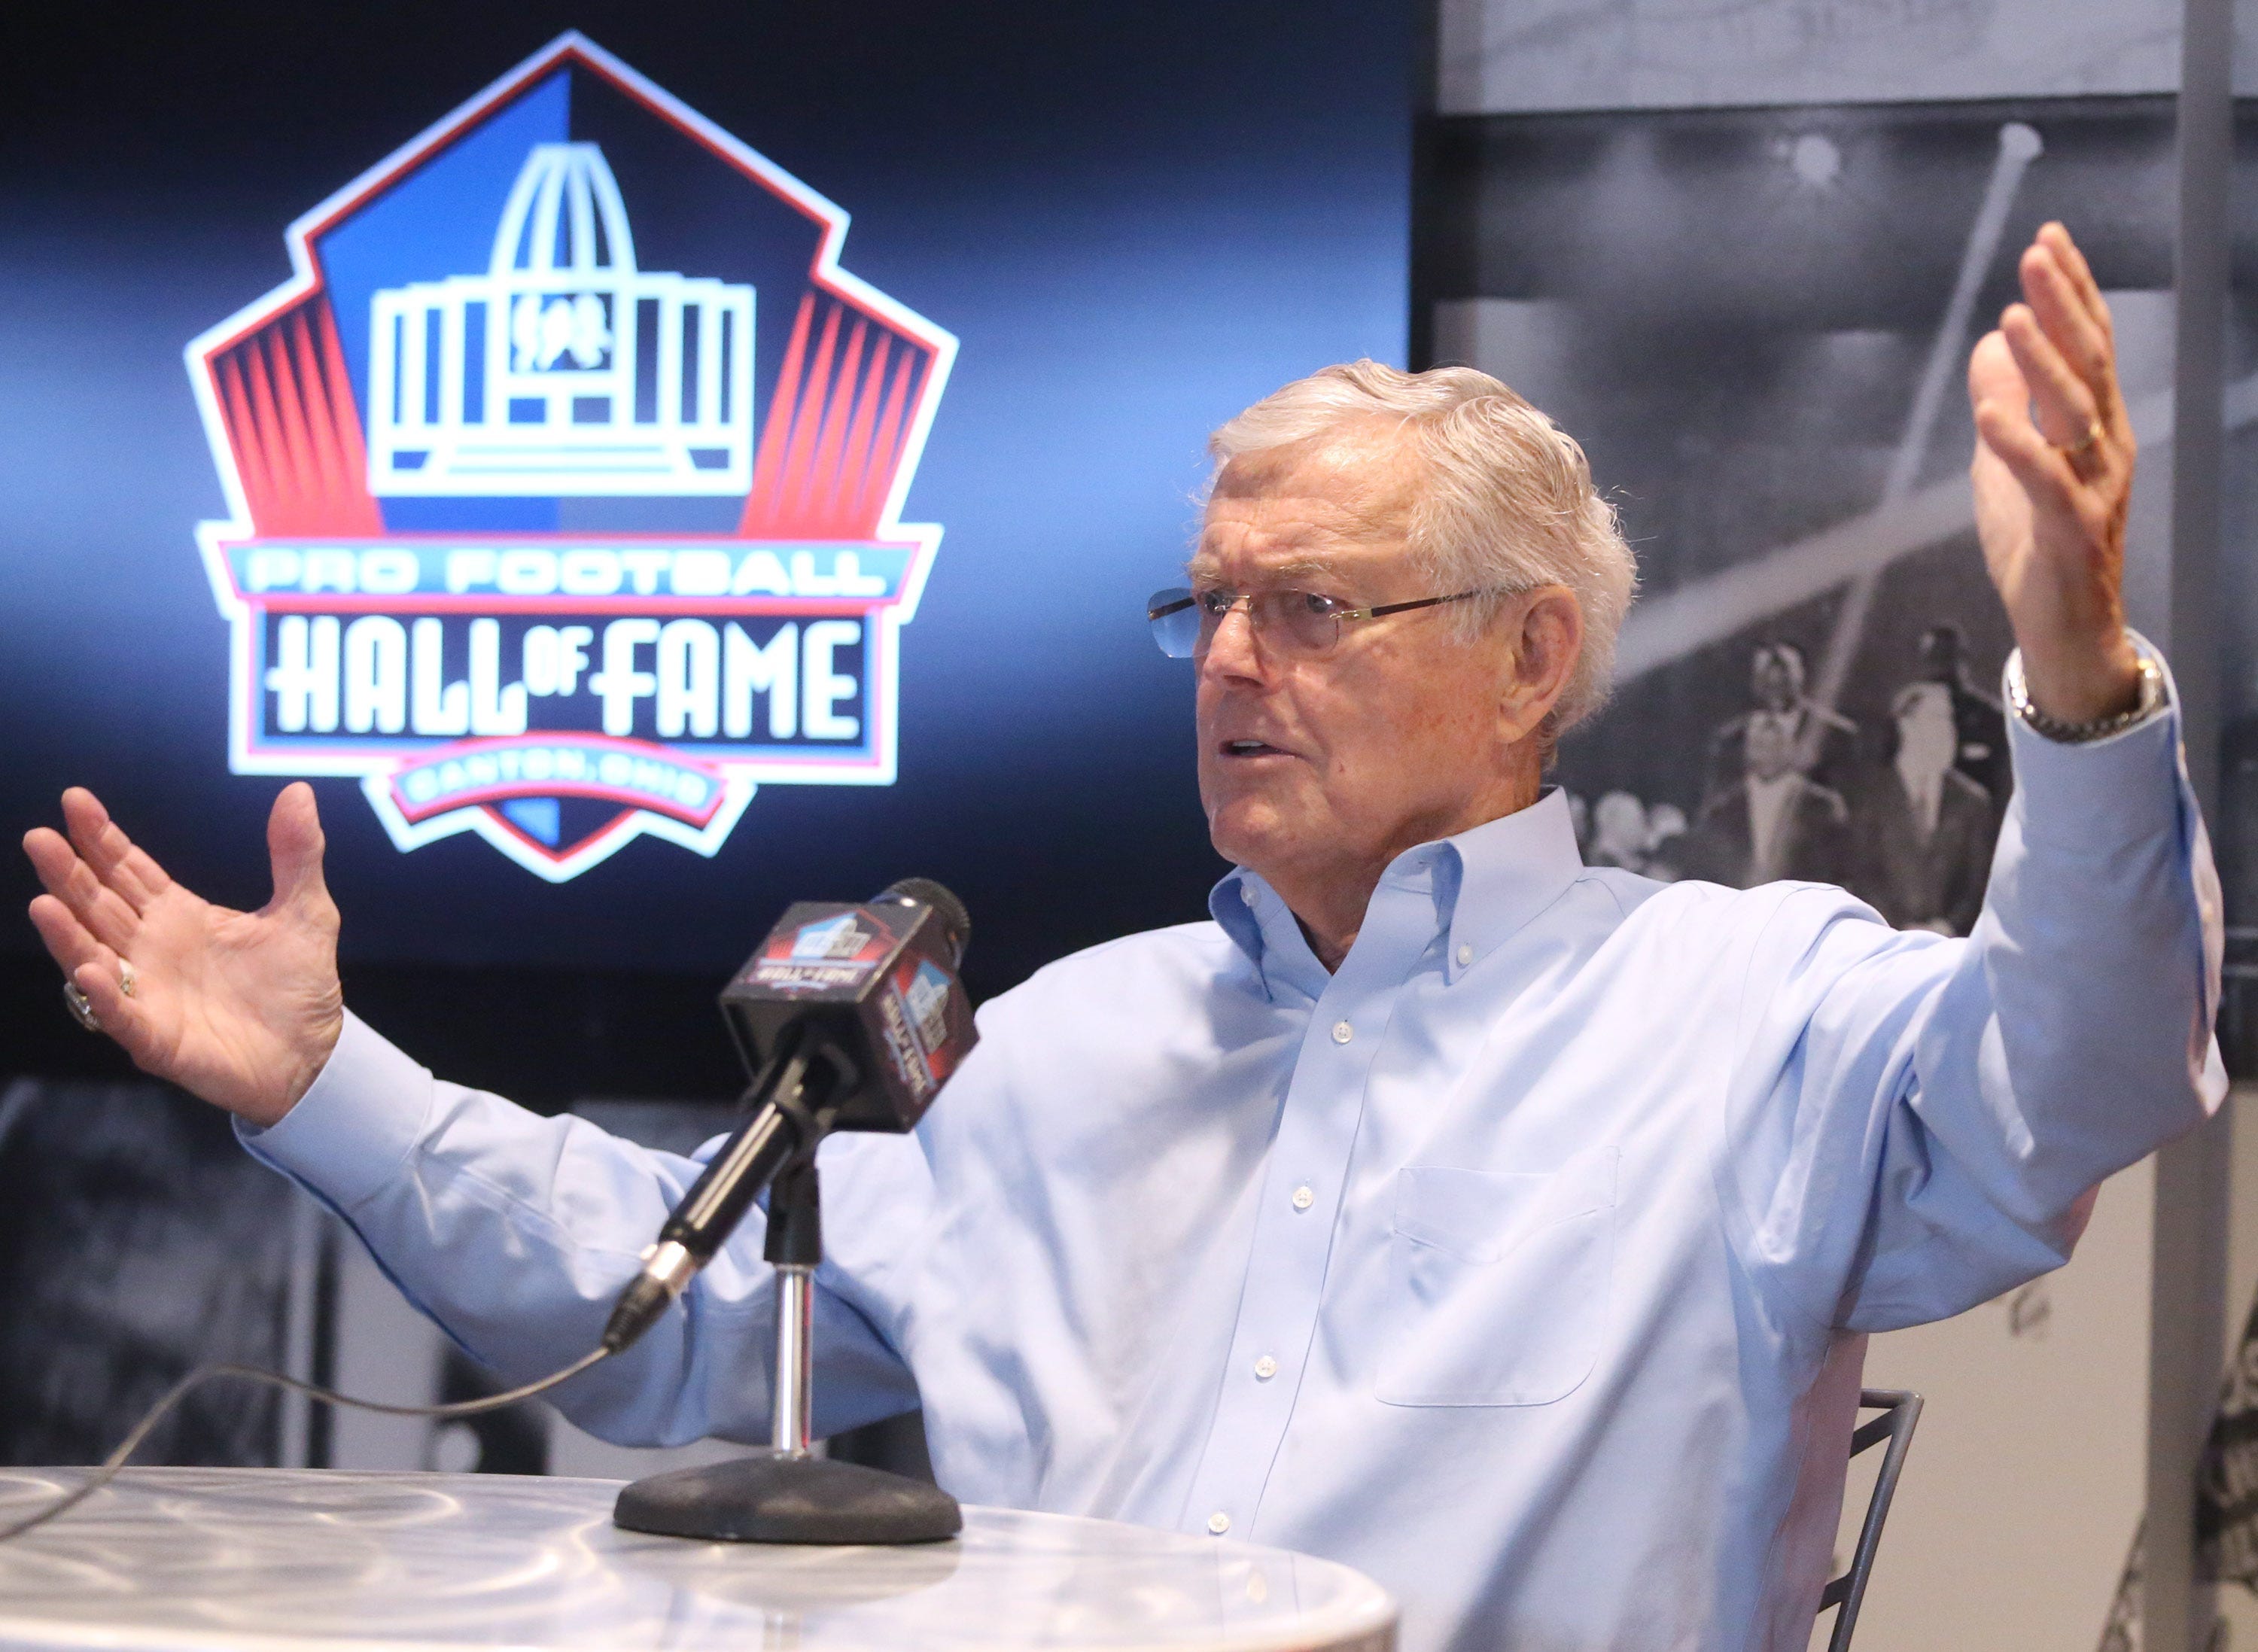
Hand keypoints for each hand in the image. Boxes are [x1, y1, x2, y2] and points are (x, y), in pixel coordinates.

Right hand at [22, 784, 343, 1126]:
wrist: (315, 1053)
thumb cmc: (299, 985)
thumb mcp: (306, 911)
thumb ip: (296, 854)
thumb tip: (298, 791)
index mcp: (178, 915)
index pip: (128, 870)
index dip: (101, 837)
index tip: (75, 800)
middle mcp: (151, 950)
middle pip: (99, 905)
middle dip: (69, 873)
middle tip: (39, 837)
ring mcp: (149, 994)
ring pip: (95, 957)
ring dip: (67, 933)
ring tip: (43, 901)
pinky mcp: (158, 1039)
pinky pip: (123, 1016)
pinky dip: (105, 995)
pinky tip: (89, 970)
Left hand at [1967, 222, 2142, 724]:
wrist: (2063, 626)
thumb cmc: (2038, 541)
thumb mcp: (2007, 464)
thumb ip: (2004, 404)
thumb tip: (1989, 343)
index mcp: (2094, 426)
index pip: (2089, 345)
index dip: (2072, 291)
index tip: (2049, 239)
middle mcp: (2105, 447)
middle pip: (2089, 364)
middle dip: (2064, 307)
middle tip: (2037, 254)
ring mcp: (2094, 488)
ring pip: (2074, 415)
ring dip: (2043, 362)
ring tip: (2013, 316)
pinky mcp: (2070, 531)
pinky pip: (2045, 483)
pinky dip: (2018, 446)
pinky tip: (1991, 414)